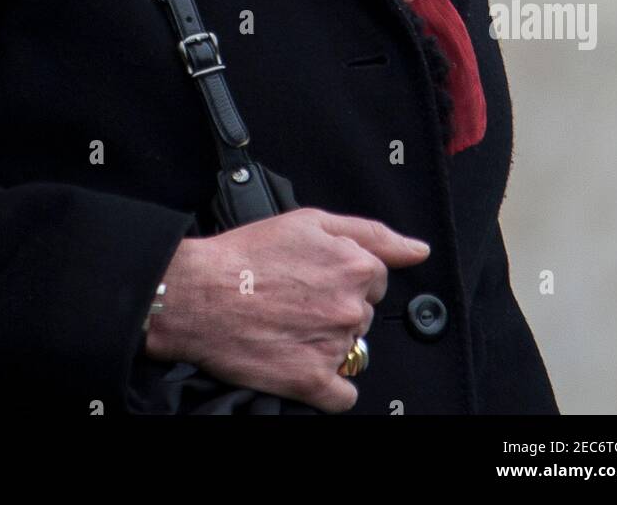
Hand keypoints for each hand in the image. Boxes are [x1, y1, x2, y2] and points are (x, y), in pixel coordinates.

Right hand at [144, 207, 429, 411]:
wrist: (199, 294)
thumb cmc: (246, 255)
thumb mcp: (310, 221)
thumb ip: (372, 234)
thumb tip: (417, 250)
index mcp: (355, 267)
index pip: (376, 278)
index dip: (345, 275)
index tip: (317, 277)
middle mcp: (350, 308)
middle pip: (363, 314)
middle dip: (336, 308)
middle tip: (297, 300)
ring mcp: (333, 347)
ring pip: (351, 350)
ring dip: (328, 342)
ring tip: (289, 325)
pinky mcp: (313, 382)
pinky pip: (343, 395)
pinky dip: (326, 385)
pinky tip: (301, 362)